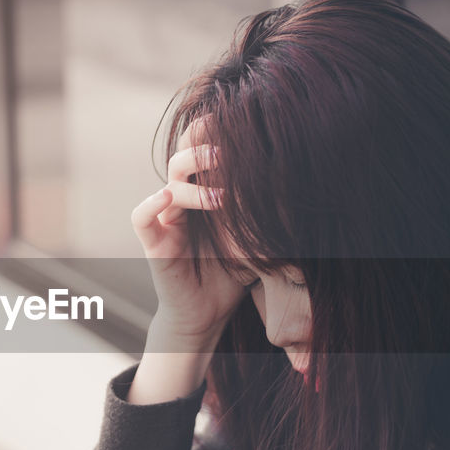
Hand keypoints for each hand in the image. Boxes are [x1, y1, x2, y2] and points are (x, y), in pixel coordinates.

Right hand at [130, 118, 249, 345]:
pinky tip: (168, 196)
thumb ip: (269, 215)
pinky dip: (150, 204)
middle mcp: (183, 203)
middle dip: (204, 152)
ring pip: (170, 186)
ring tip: (224, 197)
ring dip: (195, 186)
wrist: (207, 316)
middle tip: (230, 154)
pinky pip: (142, 217)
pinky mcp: (154, 244)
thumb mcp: (256, 239)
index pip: (205, 156)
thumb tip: (306, 187)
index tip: (243, 134)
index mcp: (205, 196)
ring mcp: (167, 221)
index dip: (215, 140)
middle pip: (184, 161)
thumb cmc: (233, 275)